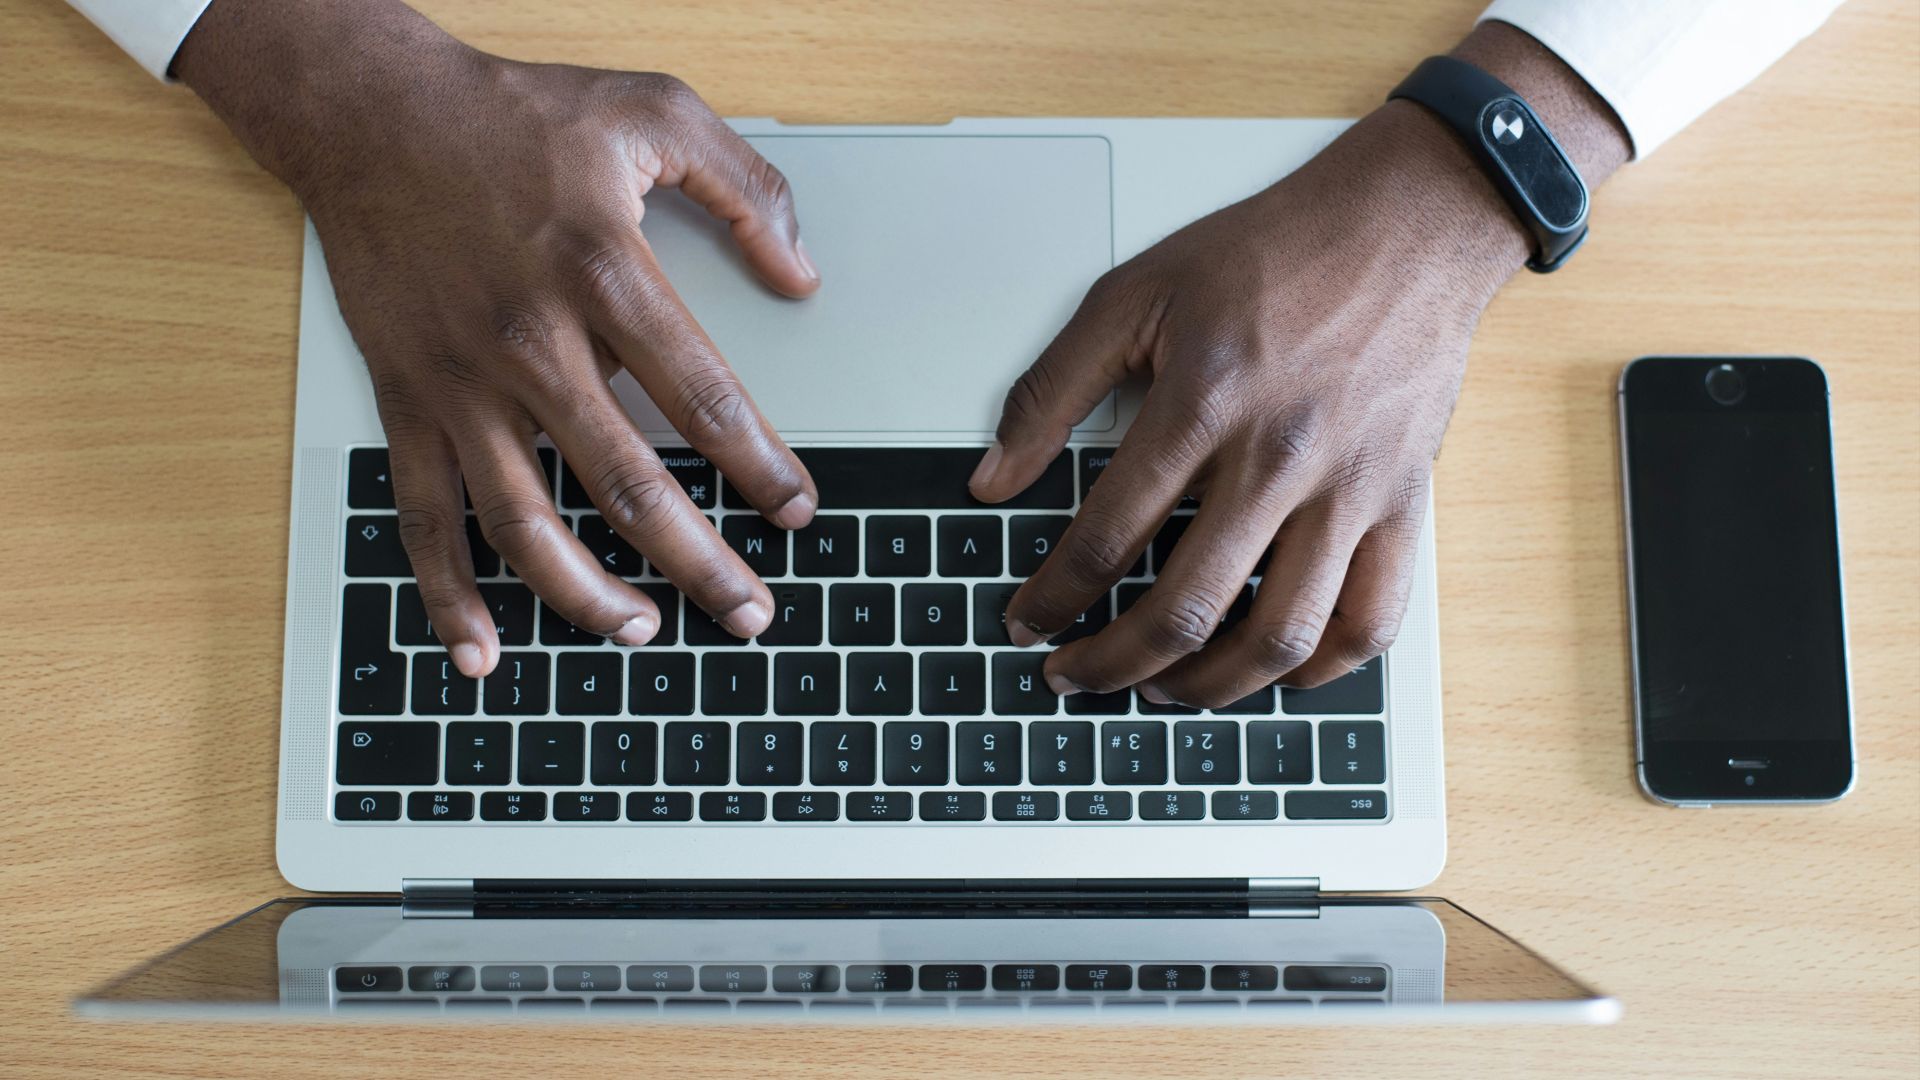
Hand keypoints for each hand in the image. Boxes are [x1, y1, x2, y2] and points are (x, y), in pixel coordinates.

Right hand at [177, 1, 818, 676]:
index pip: (703, 398)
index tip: (797, 510)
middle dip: (700, 562)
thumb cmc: (513, 114)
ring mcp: (462, 383)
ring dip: (587, 596)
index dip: (760, 466)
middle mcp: (531, 342)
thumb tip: (803, 272)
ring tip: (645, 632)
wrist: (369, 112)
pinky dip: (447, 592)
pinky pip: (424, 516)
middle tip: (750, 614)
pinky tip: (482, 648)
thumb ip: (744, 187)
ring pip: (526, 522)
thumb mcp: (651, 110)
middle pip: (628, 484)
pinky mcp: (407, 401)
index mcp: (603, 272)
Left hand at [969, 103, 1534, 705]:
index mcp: (1204, 403)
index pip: (1106, 537)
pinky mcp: (1403, 504)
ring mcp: (1350, 489)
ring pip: (1278, 636)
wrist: (1407, 226)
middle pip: (1184, 607)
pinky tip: (1273, 671)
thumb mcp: (1133, 293)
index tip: (1027, 621)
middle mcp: (1280, 457)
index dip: (1052, 597)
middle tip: (1074, 676)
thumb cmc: (1271, 256)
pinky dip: (1318, 669)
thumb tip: (993, 477)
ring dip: (1207, 686)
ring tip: (1162, 689)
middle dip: (1111, 663)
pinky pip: (1370, 621)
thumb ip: (1051, 389)